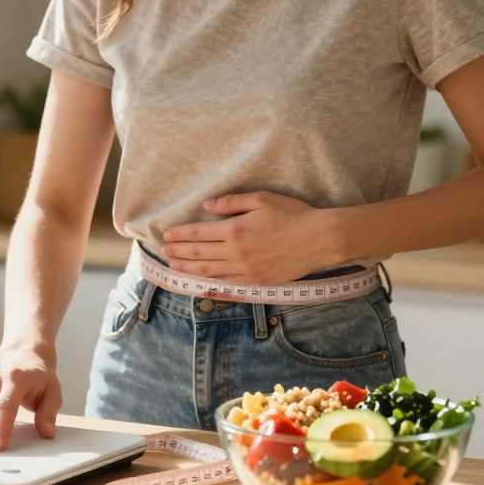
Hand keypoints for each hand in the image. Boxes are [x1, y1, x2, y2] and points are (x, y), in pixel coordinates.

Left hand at [160, 191, 357, 284]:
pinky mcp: (256, 281)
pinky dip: (210, 284)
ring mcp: (246, 270)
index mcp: (235, 230)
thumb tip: (207, 206)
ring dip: (189, 269)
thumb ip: (232, 203)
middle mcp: (236, 253)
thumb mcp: (262, 200)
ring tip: (174, 266)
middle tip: (164, 251)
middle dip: (179, 252)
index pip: (199, 233)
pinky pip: (227, 284)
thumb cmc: (293, 215)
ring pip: (209, 272)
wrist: (319, 239)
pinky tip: (200, 282)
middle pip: (199, 254)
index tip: (168, 235)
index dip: (181, 234)